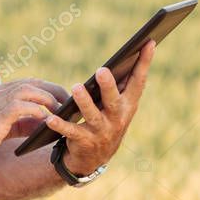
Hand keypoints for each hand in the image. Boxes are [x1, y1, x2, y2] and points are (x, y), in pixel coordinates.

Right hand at [0, 78, 68, 175]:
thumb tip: (45, 123)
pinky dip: (40, 111)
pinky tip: (49, 120)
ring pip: (31, 90)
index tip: (60, 99)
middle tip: (70, 102)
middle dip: (54, 91)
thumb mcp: (0, 130)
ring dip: (50, 99)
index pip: (26, 84)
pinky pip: (25, 106)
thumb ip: (21, 123)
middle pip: (32, 83)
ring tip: (64, 111)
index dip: (45, 89)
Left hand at [44, 39, 155, 175]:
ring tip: (77, 87)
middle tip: (102, 71)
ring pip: (92, 115)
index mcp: (128, 105)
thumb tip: (130, 52)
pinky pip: (71, 131)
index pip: (138, 81)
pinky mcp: (84, 141)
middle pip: (114, 100)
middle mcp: (118, 118)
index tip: (148, 42)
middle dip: (108, 86)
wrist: (95, 157)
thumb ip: (122, 84)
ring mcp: (101, 131)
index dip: (144, 62)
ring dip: (84, 102)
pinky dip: (60, 125)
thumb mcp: (118, 105)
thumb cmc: (107, 120)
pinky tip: (50, 118)